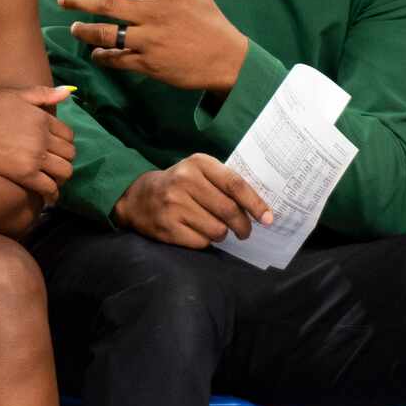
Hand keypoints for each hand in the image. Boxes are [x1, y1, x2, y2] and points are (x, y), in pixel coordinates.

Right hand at [0, 85, 75, 203]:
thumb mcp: (13, 95)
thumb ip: (42, 93)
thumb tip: (68, 92)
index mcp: (42, 118)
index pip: (68, 134)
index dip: (65, 141)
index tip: (57, 146)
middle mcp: (43, 138)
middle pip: (69, 153)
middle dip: (65, 158)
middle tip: (56, 163)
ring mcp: (35, 157)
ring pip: (65, 171)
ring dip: (62, 176)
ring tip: (54, 178)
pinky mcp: (26, 175)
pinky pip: (49, 187)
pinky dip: (53, 194)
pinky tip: (49, 196)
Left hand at [58, 0, 248, 93]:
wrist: (229, 61)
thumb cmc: (211, 22)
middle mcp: (153, 16)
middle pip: (108, 4)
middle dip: (81, 0)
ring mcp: (150, 41)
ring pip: (108, 34)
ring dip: (86, 31)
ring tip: (74, 27)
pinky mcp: (149, 65)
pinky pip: (118, 59)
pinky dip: (103, 56)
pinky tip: (96, 53)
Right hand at [112, 154, 272, 247]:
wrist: (137, 197)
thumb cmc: (178, 186)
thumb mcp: (198, 173)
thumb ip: (225, 184)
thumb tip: (260, 209)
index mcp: (197, 163)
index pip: (235, 184)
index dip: (255, 204)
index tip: (268, 219)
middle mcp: (184, 181)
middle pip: (229, 211)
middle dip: (243, 226)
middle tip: (245, 232)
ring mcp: (174, 204)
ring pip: (217, 230)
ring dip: (221, 234)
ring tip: (212, 228)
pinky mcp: (167, 226)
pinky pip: (201, 242)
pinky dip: (203, 241)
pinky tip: (194, 232)